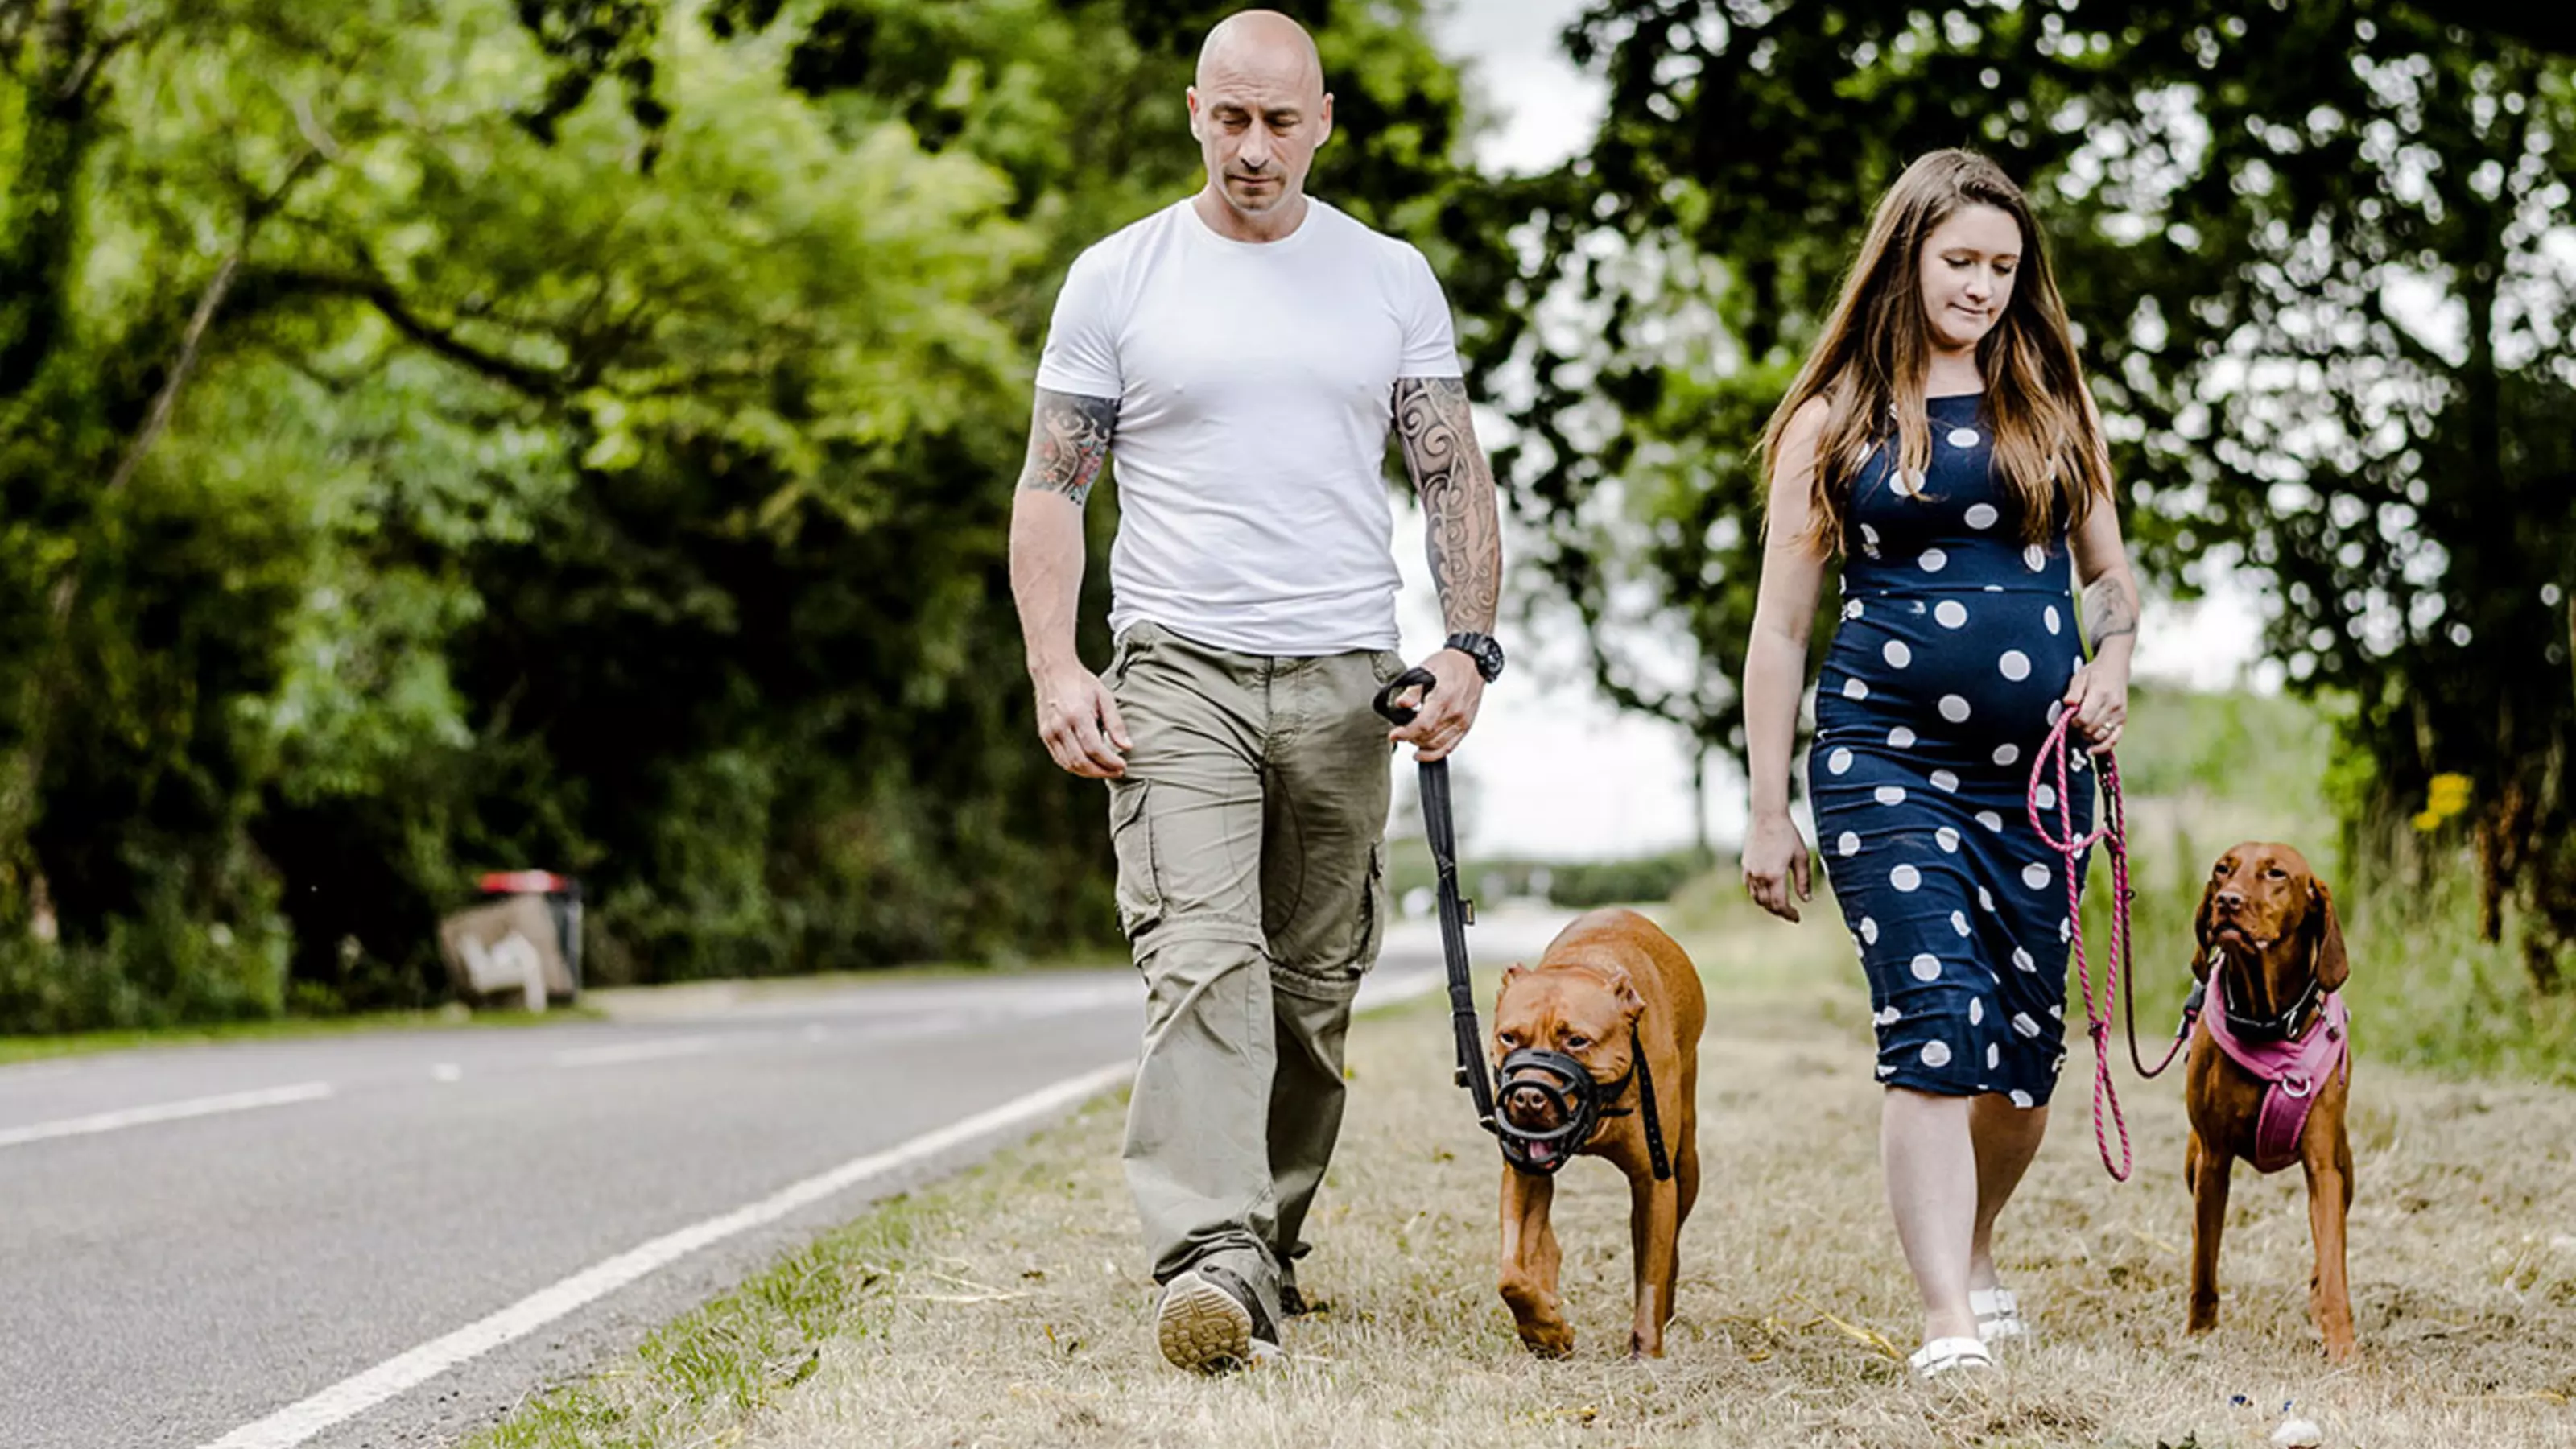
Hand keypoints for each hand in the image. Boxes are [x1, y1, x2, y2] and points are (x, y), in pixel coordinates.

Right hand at [1031, 662, 1129, 777]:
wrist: (1053, 672)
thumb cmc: (1082, 683)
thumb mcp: (1104, 697)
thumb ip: (1115, 724)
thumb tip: (1127, 747)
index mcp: (1077, 715)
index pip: (1094, 749)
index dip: (1110, 762)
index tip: (1123, 766)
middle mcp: (1060, 726)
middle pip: (1081, 761)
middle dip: (1102, 771)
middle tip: (1118, 771)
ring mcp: (1049, 732)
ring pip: (1070, 764)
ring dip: (1090, 772)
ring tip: (1106, 770)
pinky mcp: (1044, 735)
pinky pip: (1060, 759)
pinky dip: (1076, 767)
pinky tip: (1090, 765)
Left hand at [1386, 648, 1484, 760]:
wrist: (1471, 663)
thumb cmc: (1448, 665)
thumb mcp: (1425, 669)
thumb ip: (1412, 690)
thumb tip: (1400, 704)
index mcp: (1443, 697)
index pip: (1422, 725)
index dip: (1405, 733)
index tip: (1394, 735)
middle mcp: (1454, 712)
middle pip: (1428, 737)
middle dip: (1410, 738)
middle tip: (1400, 732)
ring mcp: (1461, 721)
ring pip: (1437, 744)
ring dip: (1420, 745)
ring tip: (1410, 737)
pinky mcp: (1465, 726)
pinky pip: (1449, 747)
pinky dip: (1434, 754)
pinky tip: (1422, 753)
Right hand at [1741, 812, 1812, 922]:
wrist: (1767, 817)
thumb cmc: (1787, 835)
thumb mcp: (1801, 857)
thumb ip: (1803, 881)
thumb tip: (1806, 899)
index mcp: (1775, 875)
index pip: (1780, 904)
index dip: (1789, 914)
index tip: (1797, 917)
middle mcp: (1760, 876)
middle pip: (1767, 904)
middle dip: (1779, 911)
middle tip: (1790, 913)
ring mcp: (1750, 871)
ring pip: (1757, 898)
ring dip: (1768, 905)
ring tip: (1780, 905)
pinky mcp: (1745, 866)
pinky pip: (1750, 888)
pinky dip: (1758, 895)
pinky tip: (1767, 893)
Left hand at [2063, 655, 2129, 754]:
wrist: (2115, 668)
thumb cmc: (2094, 673)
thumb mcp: (2079, 677)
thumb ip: (2072, 693)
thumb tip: (2068, 706)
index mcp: (2100, 694)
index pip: (2084, 718)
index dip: (2073, 722)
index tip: (2069, 718)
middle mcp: (2112, 706)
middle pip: (2091, 728)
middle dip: (2079, 729)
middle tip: (2075, 723)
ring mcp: (2119, 714)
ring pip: (2100, 735)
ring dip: (2088, 736)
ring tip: (2083, 728)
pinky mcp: (2123, 720)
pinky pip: (2114, 739)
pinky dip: (2103, 747)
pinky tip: (2092, 750)